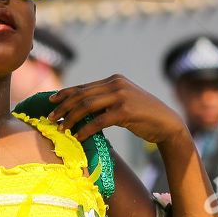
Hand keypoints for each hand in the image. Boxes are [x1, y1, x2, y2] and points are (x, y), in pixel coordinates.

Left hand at [49, 74, 184, 143]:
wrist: (167, 124)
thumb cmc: (142, 116)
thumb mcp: (123, 102)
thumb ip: (105, 101)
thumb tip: (79, 109)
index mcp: (114, 80)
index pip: (83, 87)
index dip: (65, 94)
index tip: (51, 102)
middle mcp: (116, 84)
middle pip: (82, 95)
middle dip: (63, 107)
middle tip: (50, 118)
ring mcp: (121, 96)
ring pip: (87, 106)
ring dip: (71, 118)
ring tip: (61, 128)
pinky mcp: (125, 111)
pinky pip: (99, 120)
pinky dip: (86, 129)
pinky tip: (78, 136)